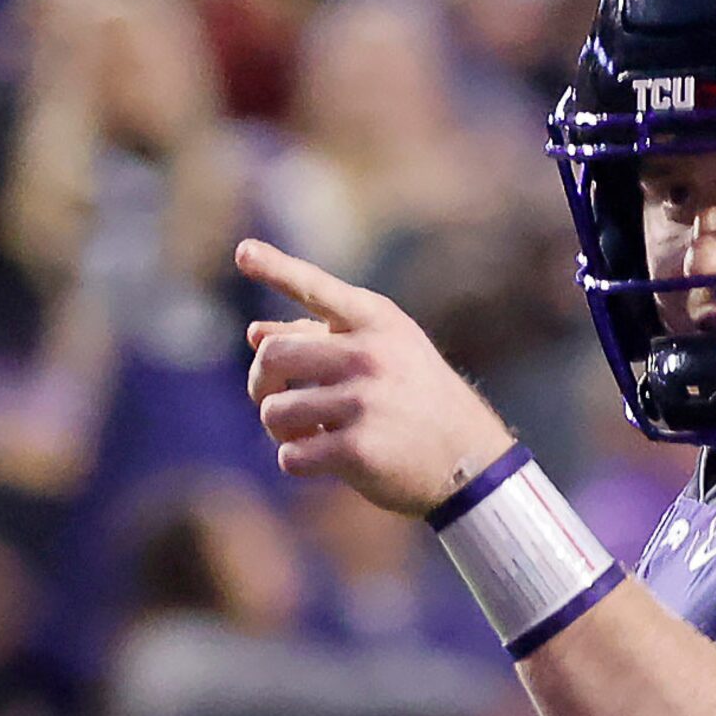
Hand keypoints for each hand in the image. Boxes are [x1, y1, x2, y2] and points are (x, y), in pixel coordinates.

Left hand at [238, 238, 515, 515]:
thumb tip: (255, 333)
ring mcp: (364, 402)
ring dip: (280, 429)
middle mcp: (370, 354)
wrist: (472, 463)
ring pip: (275, 411)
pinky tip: (322, 460)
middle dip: (261, 382)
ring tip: (305, 434)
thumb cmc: (419, 402)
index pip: (316, 288)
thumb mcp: (386, 354)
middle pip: (274, 356)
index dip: (275, 268)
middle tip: (270, 398)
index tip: (243, 252)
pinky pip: (291, 455)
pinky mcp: (358, 450)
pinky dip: (296, 460)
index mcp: (377, 322)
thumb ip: (323, 338)